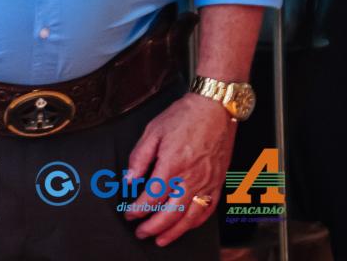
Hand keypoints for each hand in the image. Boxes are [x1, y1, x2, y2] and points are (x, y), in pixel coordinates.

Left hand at [124, 92, 235, 246]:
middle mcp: (191, 178)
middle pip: (170, 213)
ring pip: (189, 217)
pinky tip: (186, 226)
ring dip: (174, 232)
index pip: (152, 197)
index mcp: (172, 165)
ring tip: (161, 239)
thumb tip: (129, 179)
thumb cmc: (185, 116)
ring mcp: (207, 182)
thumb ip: (140, 157)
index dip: (138, 209)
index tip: (130, 213)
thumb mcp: (153, 130)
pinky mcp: (218, 182)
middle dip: (152, 227)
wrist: (214, 107)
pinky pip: (207, 210)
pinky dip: (195, 223)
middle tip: (141, 233)